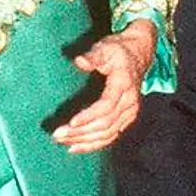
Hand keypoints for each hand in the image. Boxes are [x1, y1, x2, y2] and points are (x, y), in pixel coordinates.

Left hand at [52, 19, 156, 154]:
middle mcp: (130, 102)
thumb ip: (93, 56)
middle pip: (105, 124)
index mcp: (124, 84)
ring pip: (108, 134)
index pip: (107, 105)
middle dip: (80, 132)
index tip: (71, 123)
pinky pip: (111, 136)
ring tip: (62, 142)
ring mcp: (130, 112)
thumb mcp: (105, 48)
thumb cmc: (117, 50)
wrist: (138, 54)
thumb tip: (79, 61)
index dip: (89, 116)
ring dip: (85, 141)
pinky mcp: (127, 119)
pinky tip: (76, 147)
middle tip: (57, 135)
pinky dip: (94, 145)